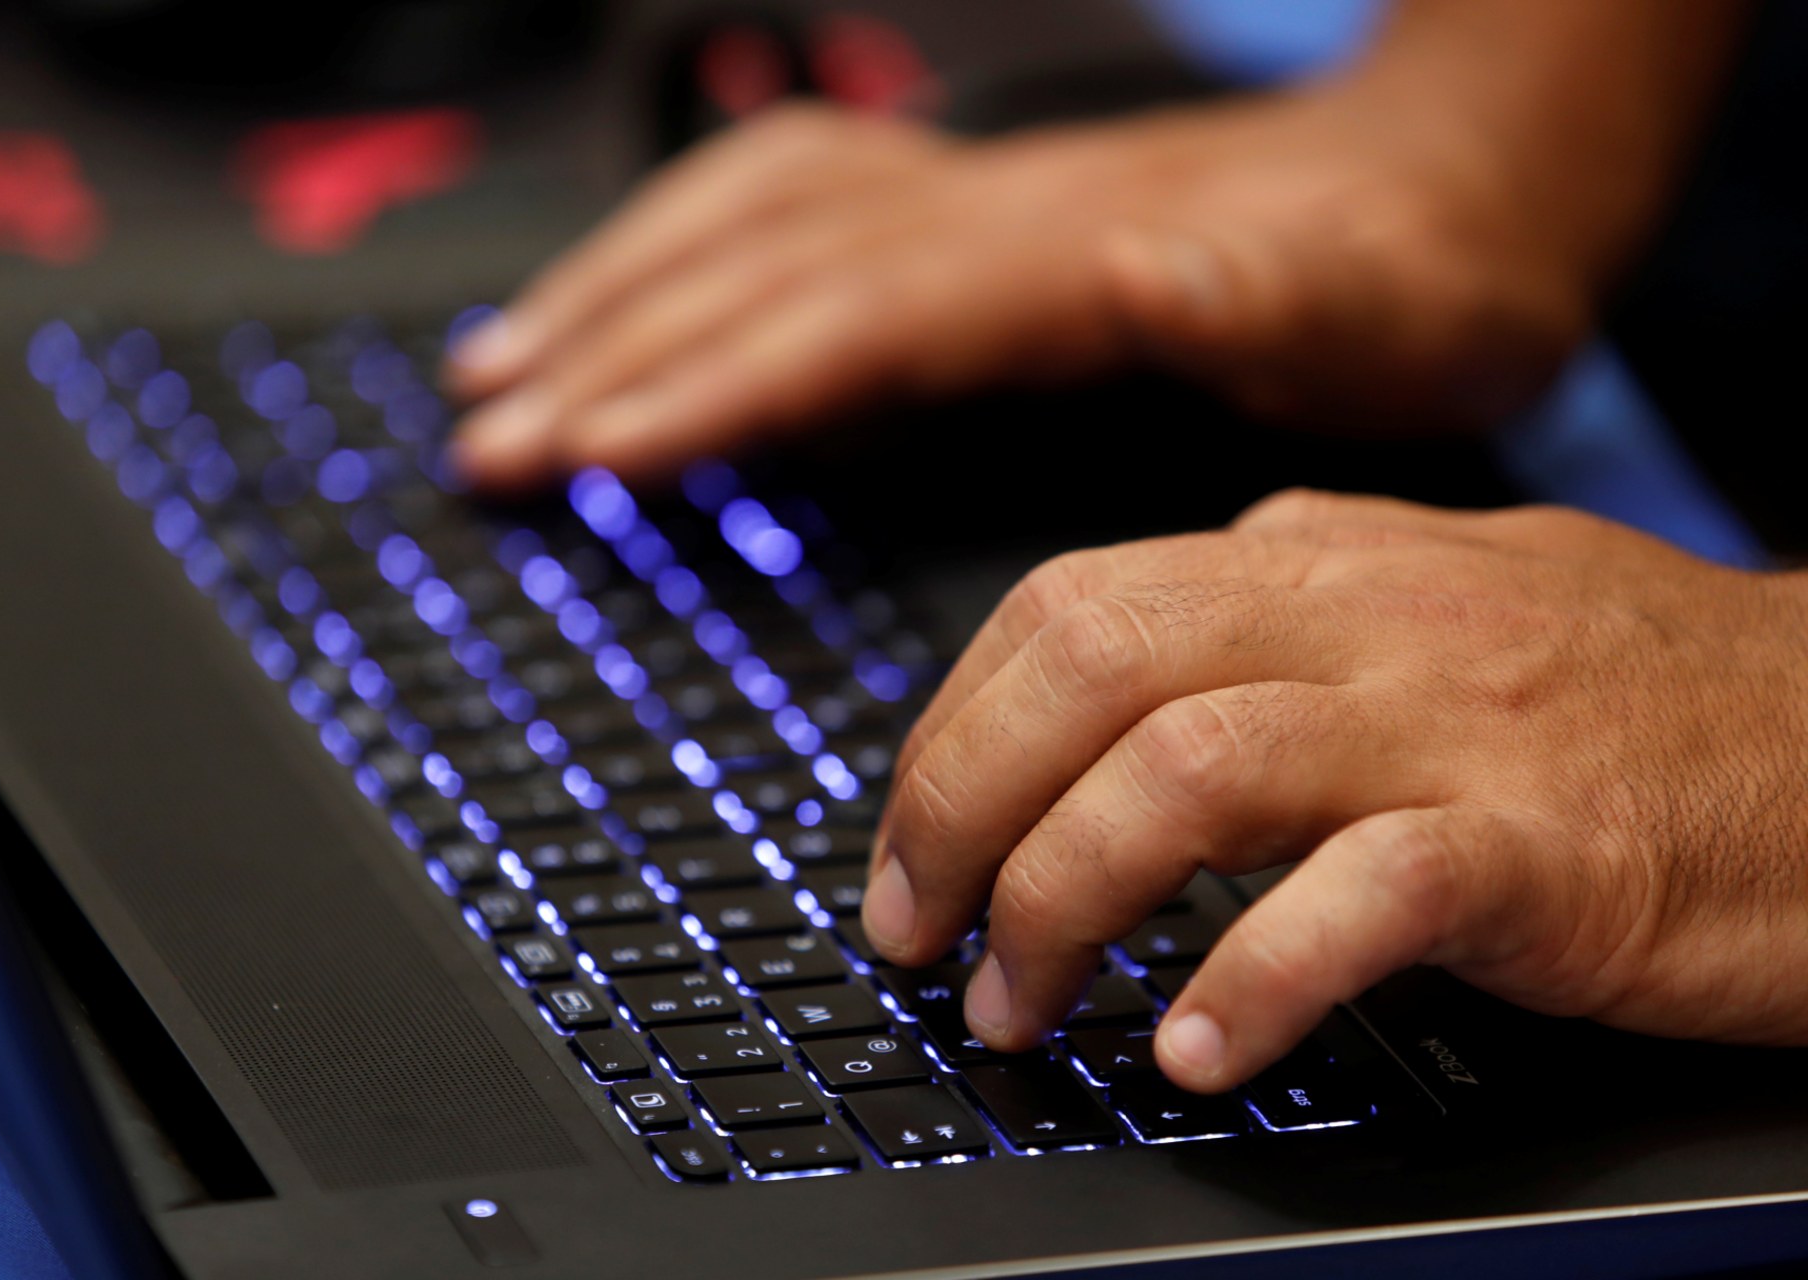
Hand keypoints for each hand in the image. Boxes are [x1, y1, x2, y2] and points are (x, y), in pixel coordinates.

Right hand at [444, 86, 1591, 489]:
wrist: (1463, 179)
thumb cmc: (1424, 271)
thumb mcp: (1396, 304)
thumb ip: (1280, 294)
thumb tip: (1157, 270)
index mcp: (1076, 256)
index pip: (856, 315)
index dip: (719, 381)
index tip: (594, 451)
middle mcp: (1001, 213)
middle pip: (768, 267)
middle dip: (615, 352)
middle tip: (489, 444)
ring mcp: (979, 203)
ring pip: (752, 218)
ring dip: (617, 289)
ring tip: (498, 369)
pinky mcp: (978, 218)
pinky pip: (792, 206)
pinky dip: (685, 250)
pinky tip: (635, 298)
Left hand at [861, 490, 1807, 1092]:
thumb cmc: (1639, 692)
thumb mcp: (1430, 601)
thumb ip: (1272, 612)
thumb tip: (1108, 660)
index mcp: (1317, 565)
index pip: (1066, 608)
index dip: (951, 733)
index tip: (909, 841)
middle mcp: (1365, 620)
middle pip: (1088, 670)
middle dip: (959, 809)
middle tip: (919, 935)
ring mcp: (1451, 723)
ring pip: (1183, 772)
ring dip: (1064, 902)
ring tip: (1024, 1008)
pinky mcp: (1541, 842)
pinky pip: (1361, 897)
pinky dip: (1254, 979)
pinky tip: (1197, 1051)